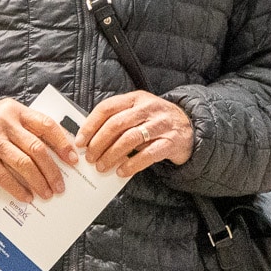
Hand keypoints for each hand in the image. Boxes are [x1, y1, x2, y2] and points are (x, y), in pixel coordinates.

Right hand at [0, 98, 78, 203]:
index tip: (73, 160)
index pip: (46, 126)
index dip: (63, 144)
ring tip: (47, 193)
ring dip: (39, 182)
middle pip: (37, 149)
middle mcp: (5, 124)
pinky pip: (4, 177)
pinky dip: (18, 189)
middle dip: (52, 170)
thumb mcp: (7, 116)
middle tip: (60, 185)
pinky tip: (27, 197)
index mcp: (16, 111)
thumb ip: (28, 127)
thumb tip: (58, 150)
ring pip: (23, 164)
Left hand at [76, 89, 192, 176]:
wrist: (190, 128)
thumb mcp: (138, 112)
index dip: (90, 125)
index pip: (107, 108)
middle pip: (117, 124)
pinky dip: (132, 164)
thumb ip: (117, 120)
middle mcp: (148, 108)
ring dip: (112, 154)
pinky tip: (121, 171)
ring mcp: (161, 125)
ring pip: (130, 139)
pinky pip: (148, 154)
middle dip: (98, 143)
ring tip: (101, 166)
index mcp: (136, 98)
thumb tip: (88, 139)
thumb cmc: (155, 122)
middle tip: (89, 158)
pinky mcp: (171, 142)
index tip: (80, 142)